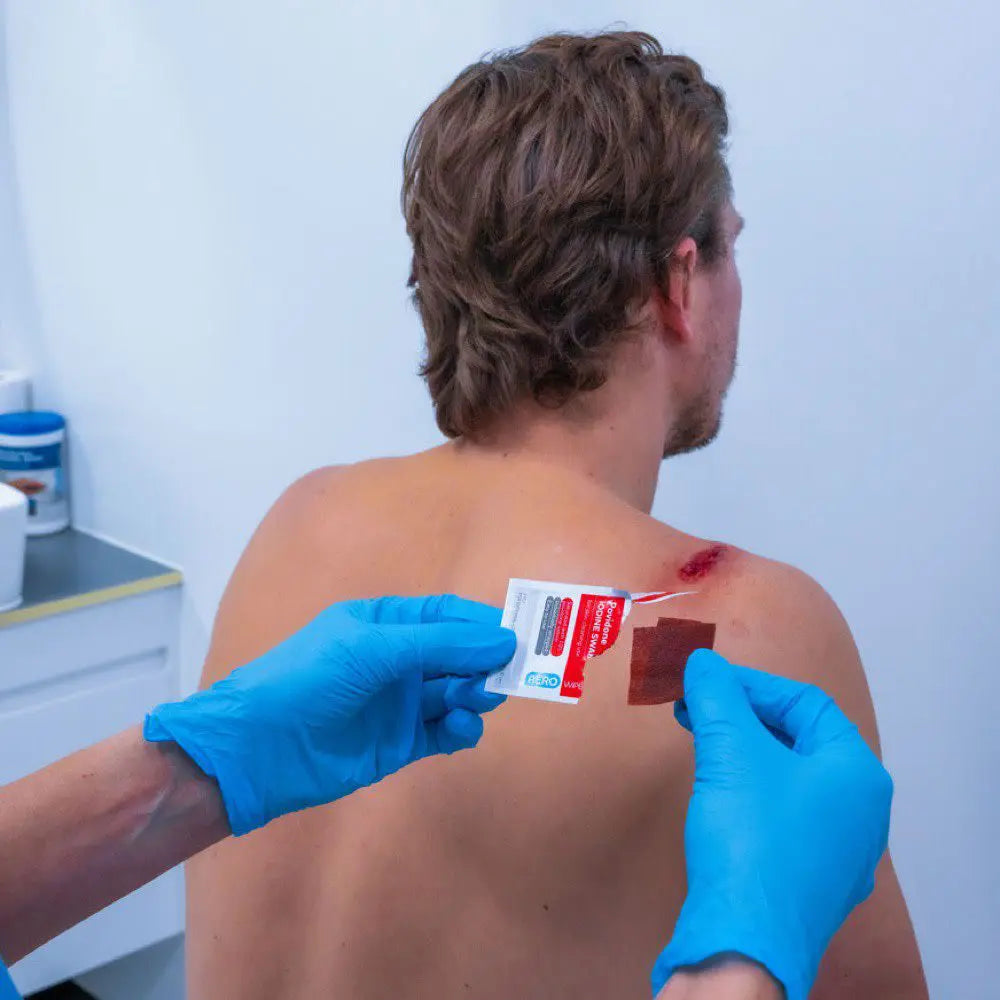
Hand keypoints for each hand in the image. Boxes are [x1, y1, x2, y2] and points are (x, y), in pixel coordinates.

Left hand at [143, 595, 514, 834]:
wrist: (259, 749)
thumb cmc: (308, 679)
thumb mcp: (373, 649)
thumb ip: (439, 644)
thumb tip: (503, 639)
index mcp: (386, 623)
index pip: (447, 615)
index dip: (481, 623)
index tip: (519, 634)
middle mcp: (397, 660)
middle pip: (458, 655)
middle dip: (484, 661)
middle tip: (508, 672)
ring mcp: (399, 703)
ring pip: (456, 693)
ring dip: (475, 693)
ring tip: (478, 698)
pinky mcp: (400, 744)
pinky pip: (445, 732)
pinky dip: (462, 728)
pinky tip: (463, 726)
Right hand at [652, 650, 892, 999]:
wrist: (744, 941)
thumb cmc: (751, 837)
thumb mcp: (730, 751)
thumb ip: (717, 696)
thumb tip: (701, 661)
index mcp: (858, 774)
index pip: (807, 705)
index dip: (752, 685)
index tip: (707, 682)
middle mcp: (861, 813)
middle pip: (799, 742)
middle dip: (743, 719)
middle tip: (696, 708)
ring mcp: (840, 855)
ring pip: (790, 782)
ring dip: (743, 755)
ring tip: (700, 745)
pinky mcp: (810, 884)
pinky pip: (784, 820)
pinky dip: (749, 795)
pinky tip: (718, 795)